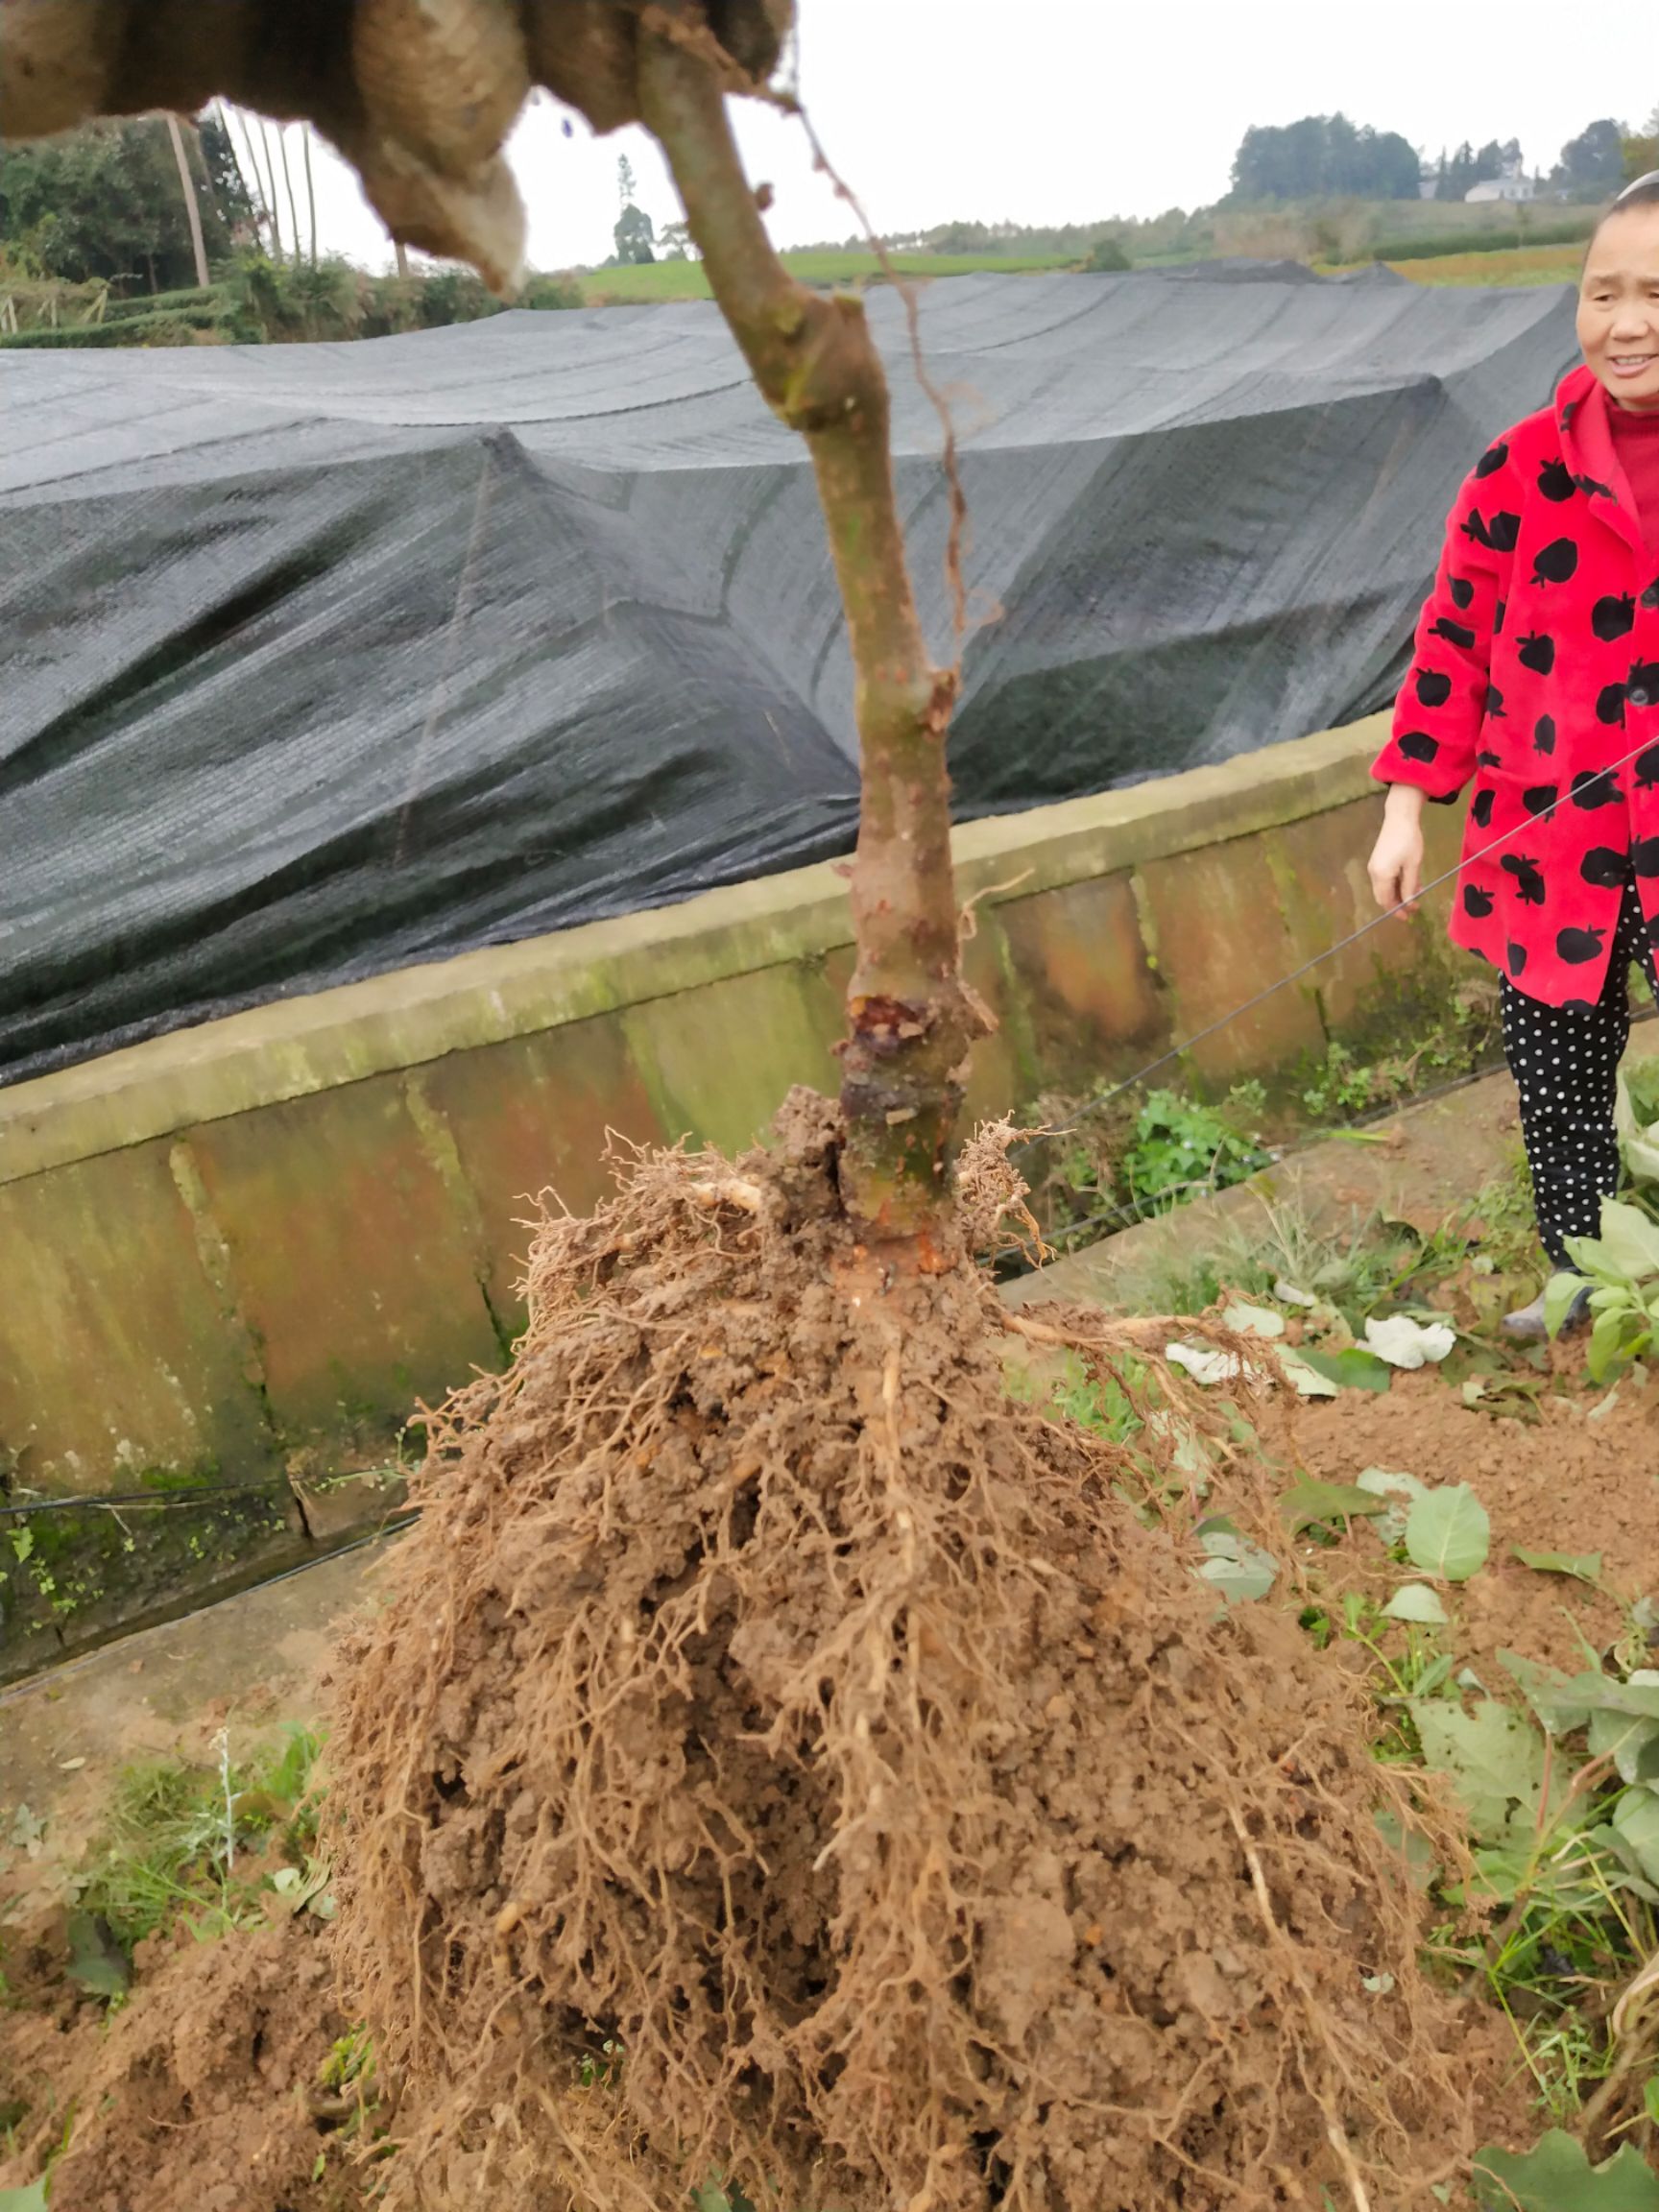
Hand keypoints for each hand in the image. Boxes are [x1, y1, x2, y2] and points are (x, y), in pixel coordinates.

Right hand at [1368, 788, 1425, 915]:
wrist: (1400, 817)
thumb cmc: (1409, 840)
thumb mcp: (1413, 865)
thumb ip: (1410, 886)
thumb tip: (1408, 903)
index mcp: (1381, 876)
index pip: (1386, 901)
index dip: (1396, 911)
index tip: (1408, 916)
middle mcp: (1373, 873)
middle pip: (1383, 896)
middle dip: (1397, 903)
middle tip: (1414, 906)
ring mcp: (1374, 867)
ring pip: (1384, 888)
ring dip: (1398, 893)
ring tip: (1416, 892)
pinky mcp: (1378, 860)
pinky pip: (1385, 879)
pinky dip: (1396, 884)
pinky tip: (1409, 881)